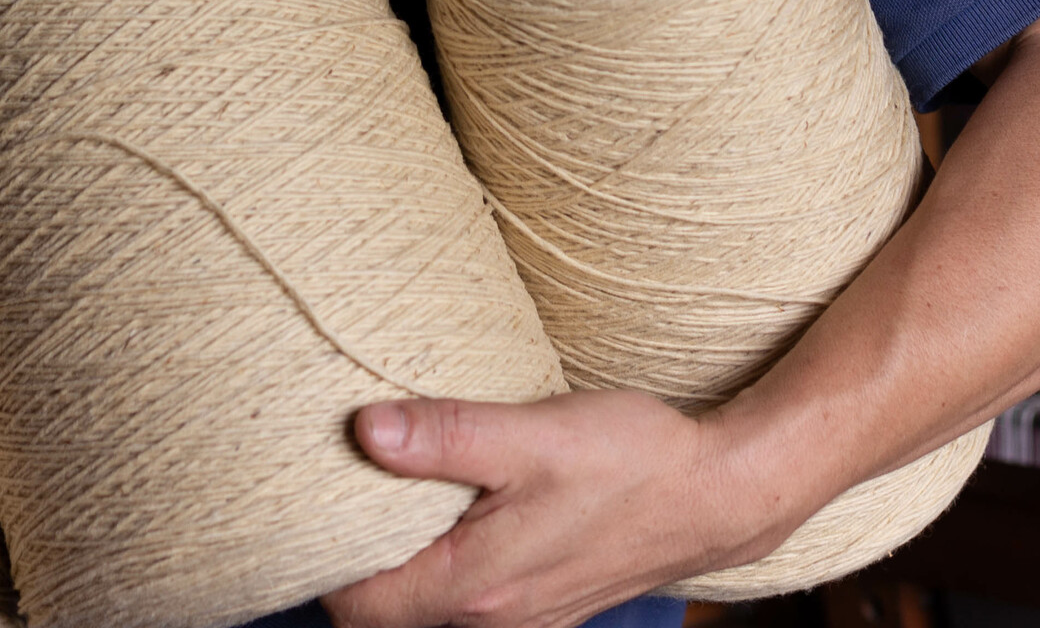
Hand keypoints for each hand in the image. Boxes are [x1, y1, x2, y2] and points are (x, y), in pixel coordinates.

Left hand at [321, 389, 803, 627]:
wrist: (718, 493)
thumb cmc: (631, 460)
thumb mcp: (532, 434)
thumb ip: (447, 435)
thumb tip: (365, 430)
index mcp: (476, 585)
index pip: (356, 606)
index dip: (326, 559)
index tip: (321, 496)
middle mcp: (494, 619)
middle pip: (388, 610)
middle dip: (363, 555)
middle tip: (353, 481)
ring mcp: (525, 617)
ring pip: (432, 603)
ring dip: (412, 554)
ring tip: (405, 485)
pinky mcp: (550, 603)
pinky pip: (476, 596)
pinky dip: (455, 558)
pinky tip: (468, 505)